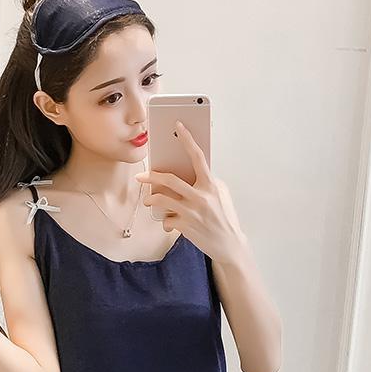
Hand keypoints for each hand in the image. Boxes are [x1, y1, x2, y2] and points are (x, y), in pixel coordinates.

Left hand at [134, 120, 246, 263]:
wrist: (229, 245)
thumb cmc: (224, 218)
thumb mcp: (221, 195)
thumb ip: (205, 182)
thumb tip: (186, 172)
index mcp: (211, 185)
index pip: (197, 156)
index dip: (187, 139)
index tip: (178, 126)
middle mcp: (201, 196)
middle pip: (170, 180)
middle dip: (151, 177)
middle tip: (141, 176)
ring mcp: (192, 212)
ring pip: (162, 200)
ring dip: (151, 199)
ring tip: (149, 201)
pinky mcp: (185, 227)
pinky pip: (167, 220)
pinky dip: (166, 221)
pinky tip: (171, 223)